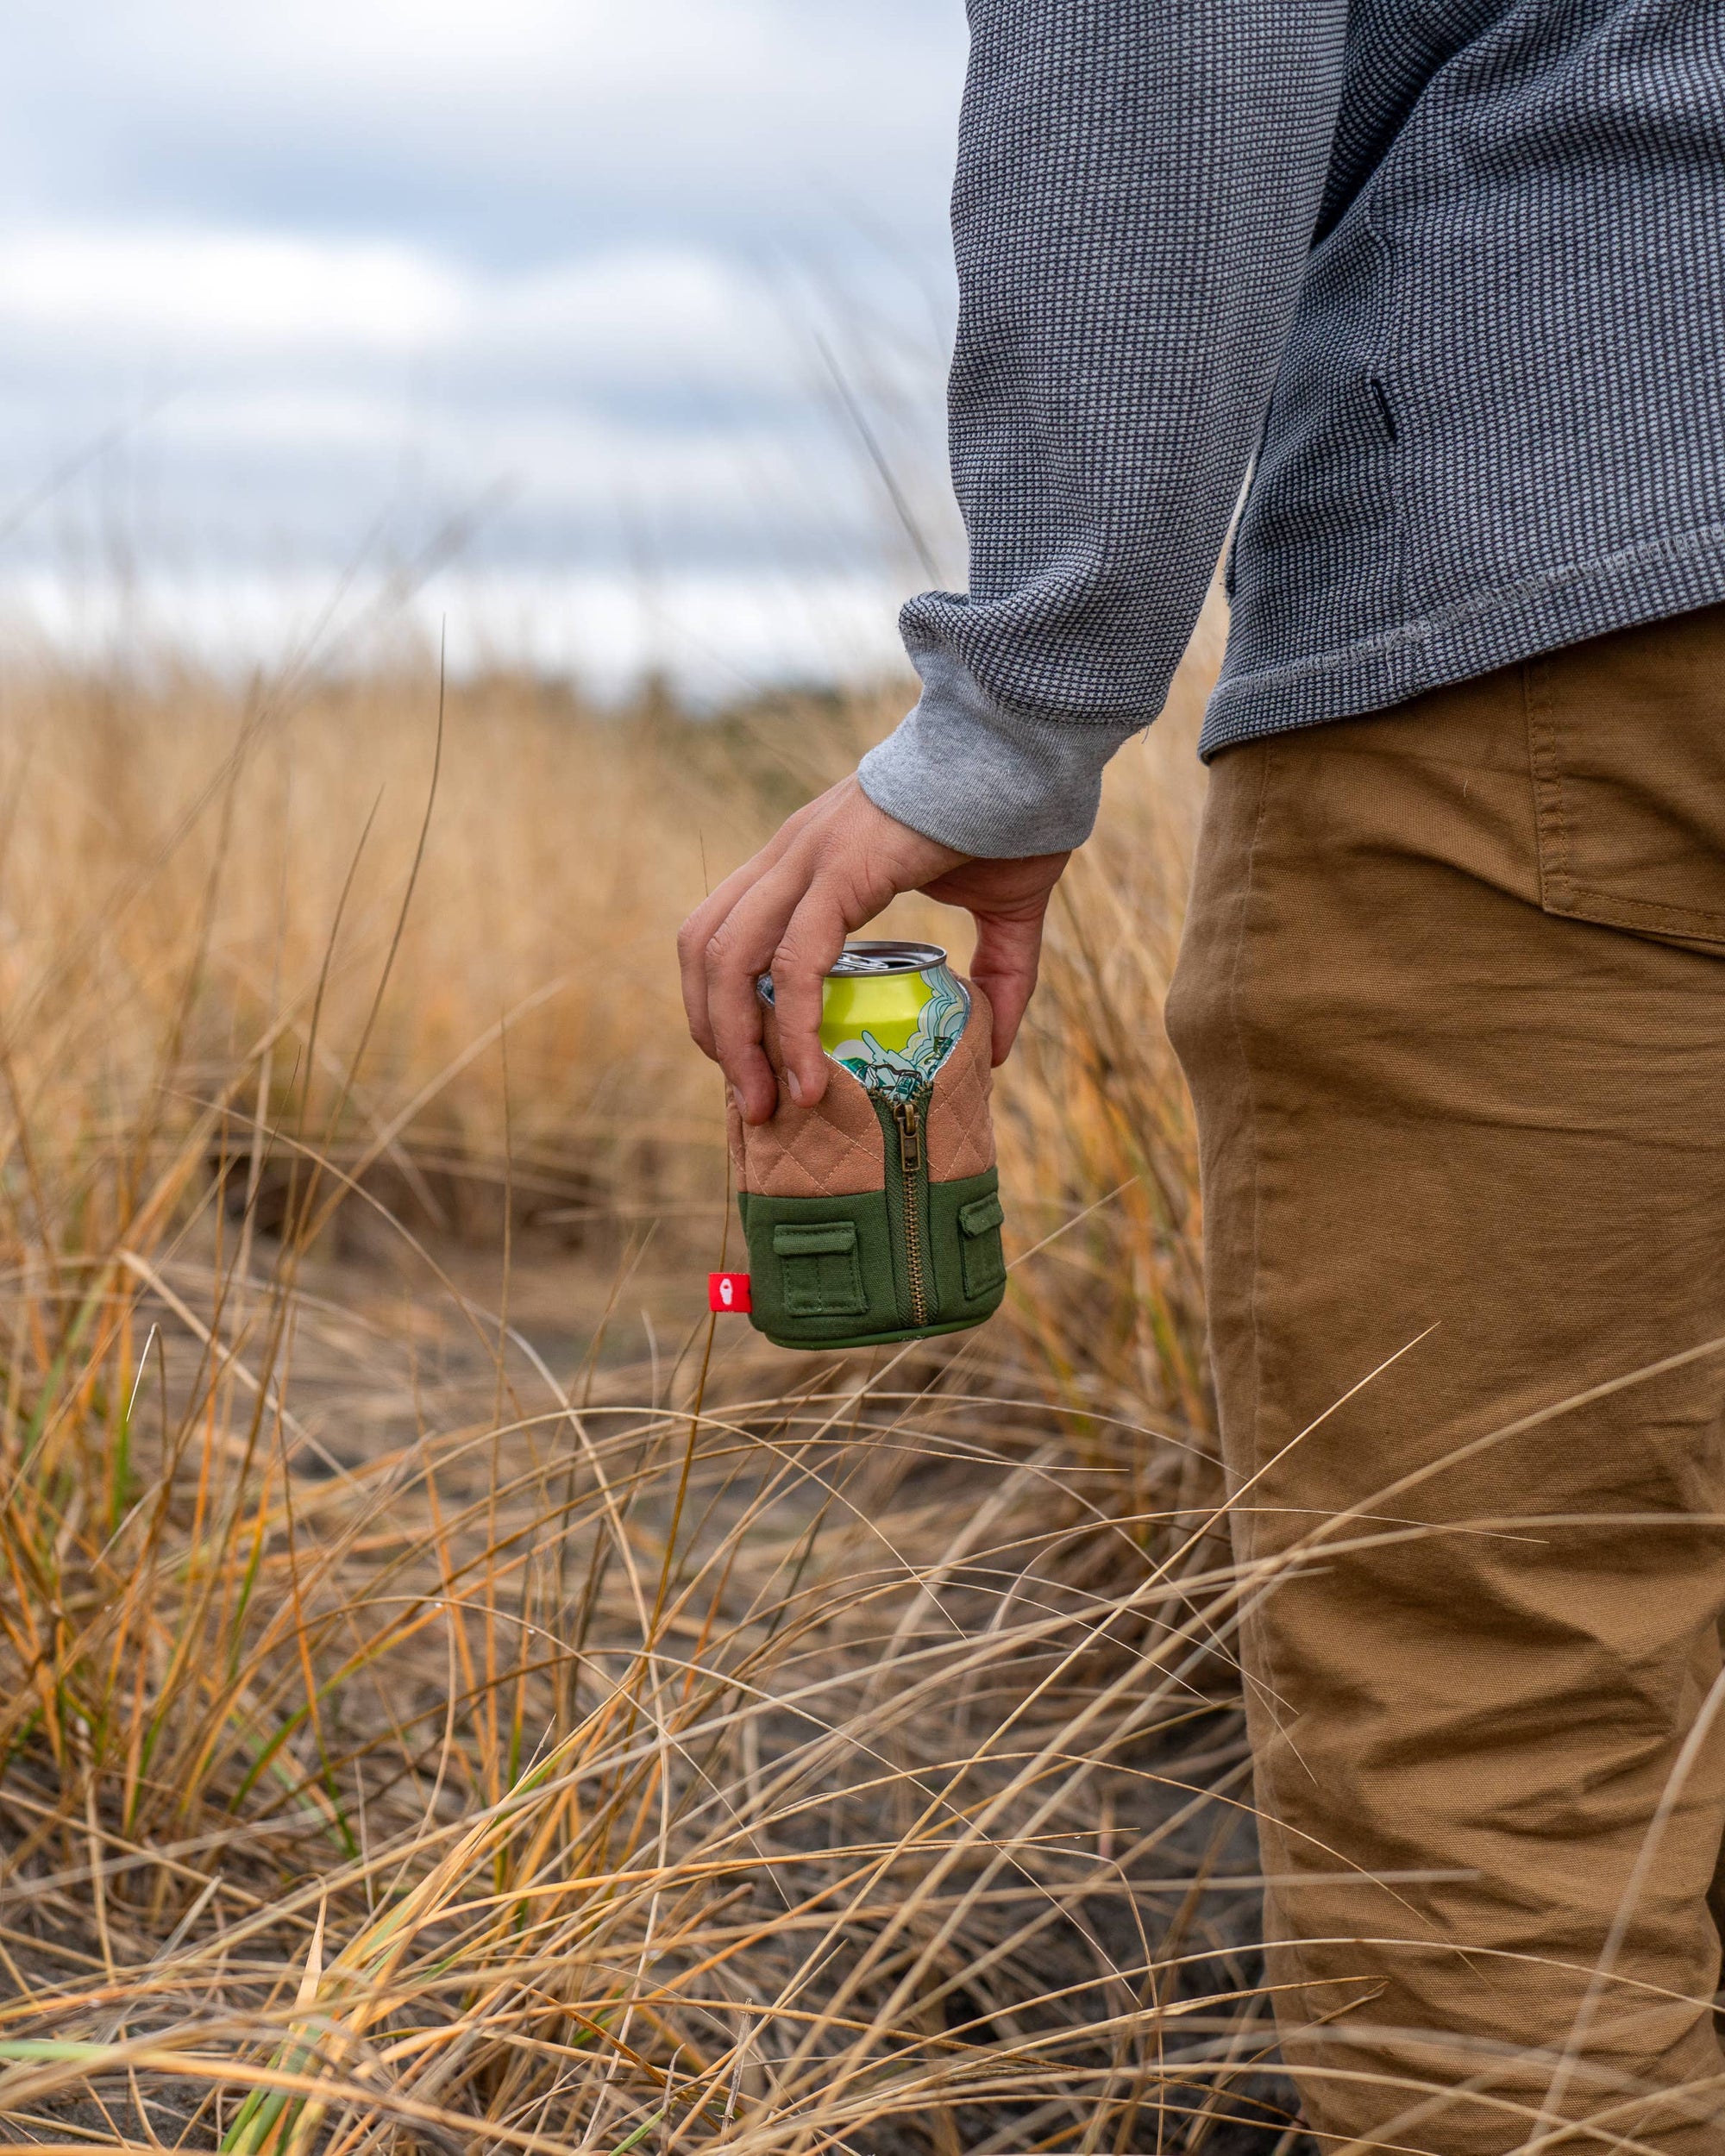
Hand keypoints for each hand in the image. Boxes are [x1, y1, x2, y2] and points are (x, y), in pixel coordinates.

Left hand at [679, 775, 1068, 1123]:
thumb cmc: (1017, 816)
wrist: (1030, 748)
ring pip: (726, 956)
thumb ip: (998, 978)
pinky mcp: (839, 869)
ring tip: (771, 1102)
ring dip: (735, 1039)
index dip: (727, 1005)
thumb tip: (995, 1052)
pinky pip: (792, 960)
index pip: (728, 934)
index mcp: (810, 860)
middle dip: (715, 1032)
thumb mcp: (1003, 913)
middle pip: (704, 948)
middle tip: (755, 1100)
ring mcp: (807, 857)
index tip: (761, 1069)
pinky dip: (792, 1026)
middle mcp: (791, 855)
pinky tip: (810, 1077)